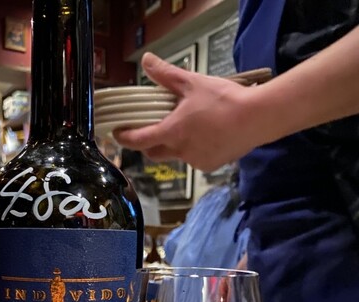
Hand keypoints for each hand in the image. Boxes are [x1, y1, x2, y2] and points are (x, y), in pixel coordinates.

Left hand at [114, 53, 262, 171]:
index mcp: (172, 132)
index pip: (140, 140)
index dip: (125, 138)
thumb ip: (167, 75)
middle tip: (150, 130)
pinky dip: (194, 149)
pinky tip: (206, 136)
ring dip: (175, 145)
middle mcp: (181, 151)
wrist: (257, 118)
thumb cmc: (223, 100)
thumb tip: (147, 61)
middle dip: (148, 144)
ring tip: (188, 127)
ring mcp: (196, 161)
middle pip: (154, 153)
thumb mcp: (192, 83)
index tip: (117, 134)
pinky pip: (195, 159)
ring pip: (176, 156)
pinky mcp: (210, 166)